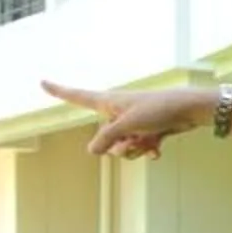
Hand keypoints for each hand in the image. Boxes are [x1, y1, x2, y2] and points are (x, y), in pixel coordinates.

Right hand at [45, 80, 210, 158]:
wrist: (189, 110)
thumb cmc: (157, 109)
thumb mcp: (127, 125)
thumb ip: (107, 138)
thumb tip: (92, 151)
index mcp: (108, 102)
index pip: (77, 96)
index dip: (59, 90)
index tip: (42, 81)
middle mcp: (118, 111)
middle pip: (104, 138)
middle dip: (117, 146)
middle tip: (132, 141)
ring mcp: (133, 122)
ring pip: (123, 147)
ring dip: (134, 150)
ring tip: (148, 141)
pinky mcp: (148, 130)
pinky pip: (140, 148)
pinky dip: (147, 150)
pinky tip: (157, 150)